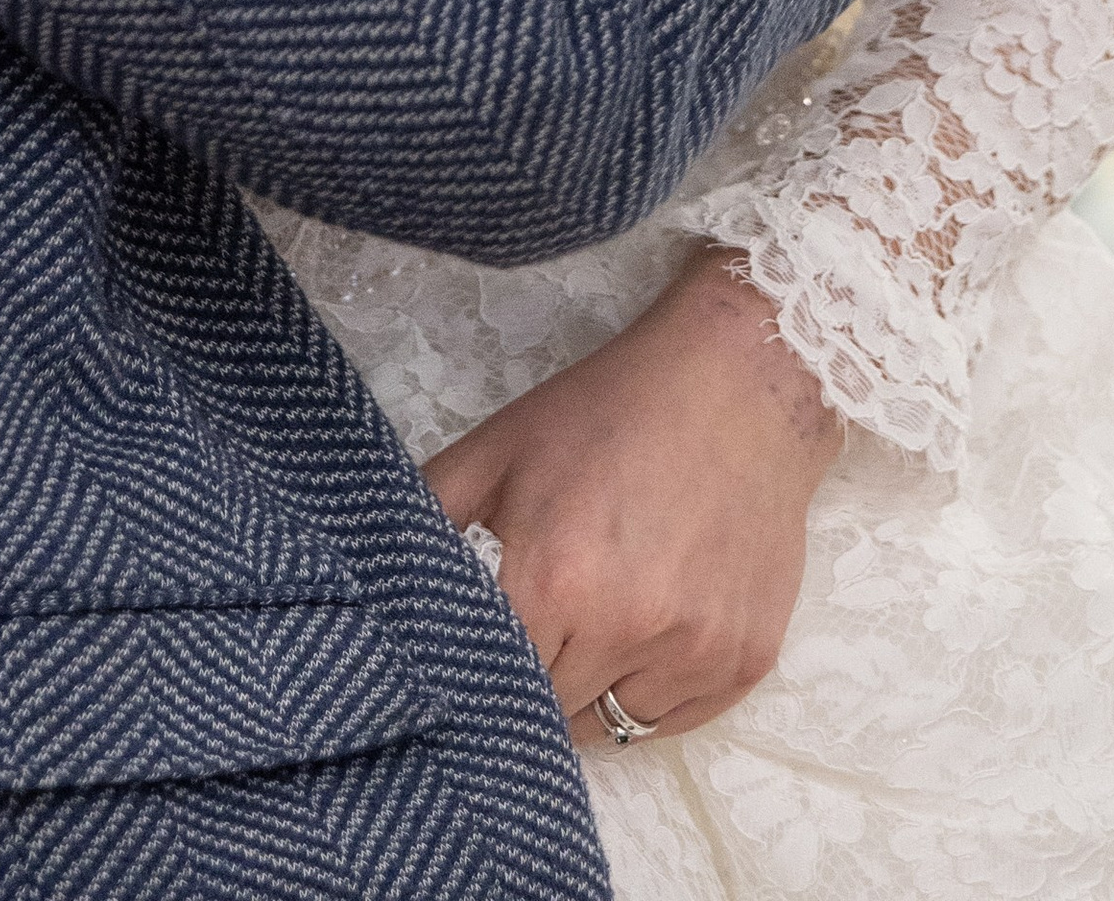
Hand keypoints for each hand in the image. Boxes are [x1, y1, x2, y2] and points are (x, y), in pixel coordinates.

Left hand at [422, 244, 842, 746]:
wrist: (739, 384)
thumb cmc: (607, 412)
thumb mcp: (498, 449)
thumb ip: (427, 516)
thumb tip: (367, 578)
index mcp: (553, 578)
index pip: (487, 682)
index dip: (469, 672)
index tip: (464, 659)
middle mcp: (628, 628)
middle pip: (547, 714)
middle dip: (524, 686)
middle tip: (522, 640)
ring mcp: (695, 653)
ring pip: (610, 729)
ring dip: (584, 696)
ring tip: (581, 633)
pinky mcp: (745, 664)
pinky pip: (671, 723)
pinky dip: (645, 698)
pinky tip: (638, 637)